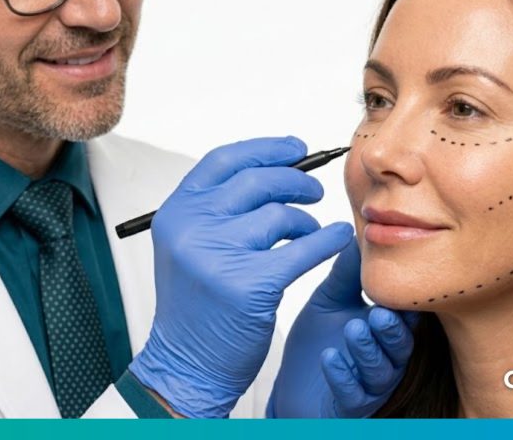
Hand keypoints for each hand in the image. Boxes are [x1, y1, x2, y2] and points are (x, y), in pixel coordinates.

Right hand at [128, 136, 353, 418]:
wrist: (187, 364)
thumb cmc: (196, 307)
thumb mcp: (190, 246)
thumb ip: (217, 209)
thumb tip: (272, 170)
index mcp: (177, 213)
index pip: (223, 160)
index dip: (264, 149)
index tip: (294, 148)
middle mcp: (192, 228)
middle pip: (257, 180)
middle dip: (294, 181)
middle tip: (313, 191)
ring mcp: (219, 255)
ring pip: (280, 214)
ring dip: (305, 219)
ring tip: (309, 231)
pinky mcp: (250, 284)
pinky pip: (303, 248)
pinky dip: (327, 239)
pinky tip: (336, 238)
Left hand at [267, 239, 416, 417]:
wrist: (293, 388)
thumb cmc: (316, 342)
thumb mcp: (331, 301)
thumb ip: (350, 272)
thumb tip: (362, 231)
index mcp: (386, 330)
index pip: (405, 314)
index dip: (404, 301)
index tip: (397, 282)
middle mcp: (386, 358)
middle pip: (402, 343)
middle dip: (392, 328)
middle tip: (378, 311)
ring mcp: (370, 384)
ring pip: (381, 370)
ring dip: (368, 349)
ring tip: (352, 330)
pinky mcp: (350, 405)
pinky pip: (352, 394)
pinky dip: (342, 375)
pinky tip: (330, 358)